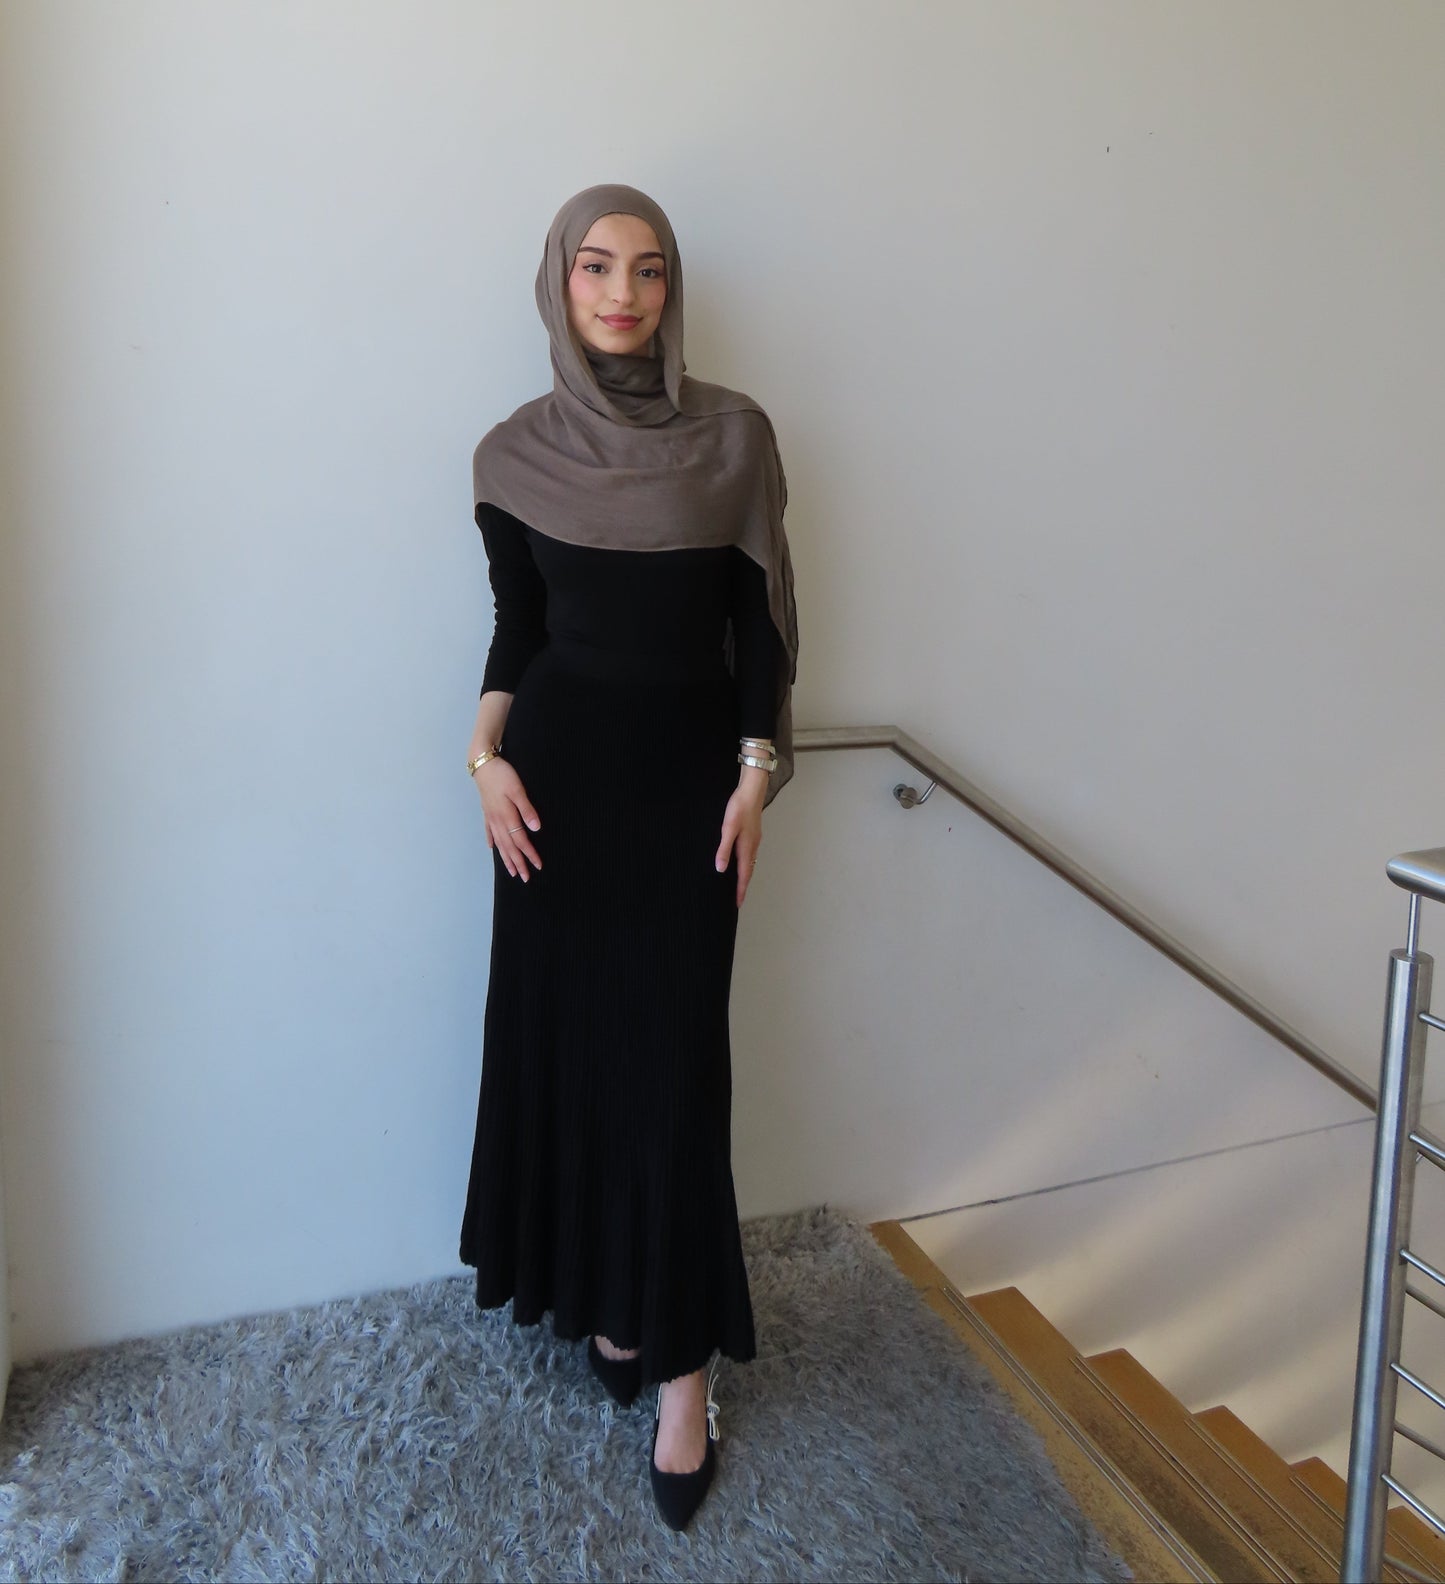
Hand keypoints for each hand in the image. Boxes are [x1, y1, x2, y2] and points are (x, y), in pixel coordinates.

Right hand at [474, 757, 542, 881]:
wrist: (483, 764)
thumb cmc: (502, 775)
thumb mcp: (517, 790)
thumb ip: (526, 810)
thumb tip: (535, 829)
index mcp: (507, 817)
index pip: (520, 841)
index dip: (529, 854)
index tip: (538, 866)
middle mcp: (497, 821)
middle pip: (509, 847)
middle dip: (518, 863)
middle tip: (525, 878)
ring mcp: (490, 817)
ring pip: (499, 843)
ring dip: (506, 858)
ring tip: (511, 871)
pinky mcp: (486, 811)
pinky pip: (489, 831)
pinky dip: (491, 841)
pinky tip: (492, 848)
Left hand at [715, 779, 765, 906]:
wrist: (751, 791)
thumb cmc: (739, 808)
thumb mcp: (728, 828)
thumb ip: (724, 849)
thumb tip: (720, 869)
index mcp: (747, 848)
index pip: (744, 875)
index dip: (740, 890)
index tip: (738, 904)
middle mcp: (753, 847)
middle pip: (749, 872)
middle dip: (743, 886)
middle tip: (738, 899)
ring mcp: (754, 840)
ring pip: (750, 863)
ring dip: (745, 876)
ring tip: (738, 885)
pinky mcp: (753, 834)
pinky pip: (749, 855)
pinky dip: (745, 864)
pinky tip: (740, 862)